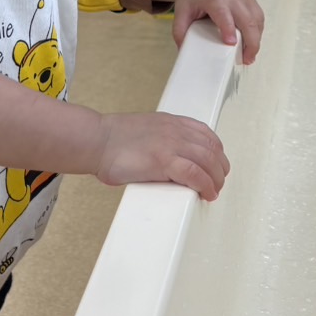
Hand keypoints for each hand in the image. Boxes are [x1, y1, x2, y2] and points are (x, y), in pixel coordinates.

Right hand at [92, 112, 229, 200]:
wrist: (96, 140)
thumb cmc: (112, 140)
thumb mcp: (145, 130)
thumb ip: (161, 140)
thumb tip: (170, 160)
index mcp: (171, 122)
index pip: (206, 134)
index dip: (217, 152)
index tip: (216, 165)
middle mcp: (175, 130)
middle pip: (212, 149)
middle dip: (220, 169)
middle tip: (217, 183)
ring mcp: (171, 144)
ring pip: (209, 161)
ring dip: (216, 180)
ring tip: (212, 192)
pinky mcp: (164, 161)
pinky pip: (196, 174)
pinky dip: (205, 185)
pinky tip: (206, 193)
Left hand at [158, 0, 264, 62]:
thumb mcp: (180, 12)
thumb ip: (180, 32)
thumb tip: (184, 50)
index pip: (225, 15)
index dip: (229, 30)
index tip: (231, 44)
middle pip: (248, 20)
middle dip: (251, 43)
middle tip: (247, 59)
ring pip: (257, 20)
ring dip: (256, 39)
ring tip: (249, 54)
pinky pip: (258, 16)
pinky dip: (257, 31)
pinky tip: (251, 41)